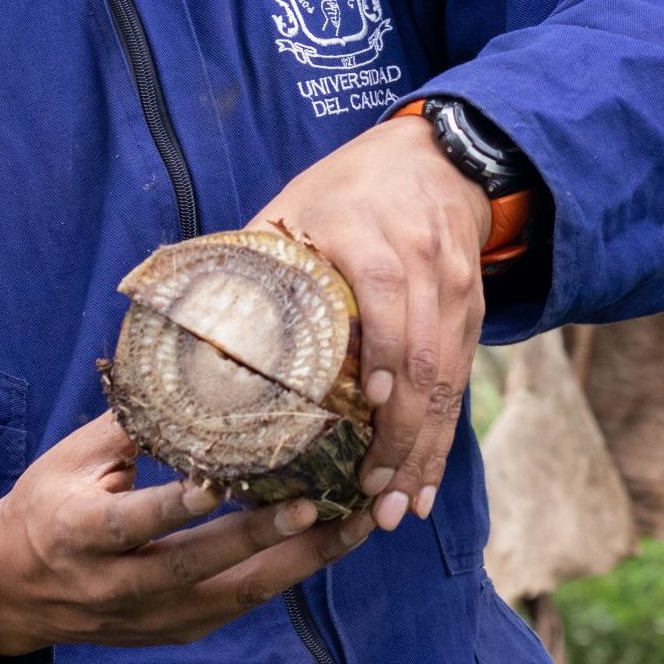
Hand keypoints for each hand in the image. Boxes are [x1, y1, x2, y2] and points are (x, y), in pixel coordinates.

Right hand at [0, 412, 370, 663]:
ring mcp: (150, 615)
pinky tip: (326, 544)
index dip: (177, 506)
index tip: (220, 481)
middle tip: (317, 504)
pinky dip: (283, 575)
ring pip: (232, 596)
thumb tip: (185, 366)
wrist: (10, 591)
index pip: (135, 523)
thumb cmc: (46, 507)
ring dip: (296, 563)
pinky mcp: (174, 630)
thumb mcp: (72, 459)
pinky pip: (237, 605)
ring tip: (352, 525)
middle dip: (261, 539)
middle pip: (197, 568)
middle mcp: (120, 583)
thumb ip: (131, 424)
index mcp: (86, 533)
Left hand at [247, 115, 490, 535]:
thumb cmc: (349, 187)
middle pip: (423, 353)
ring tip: (396, 508)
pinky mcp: (474, 312)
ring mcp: (456, 289)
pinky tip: (425, 481)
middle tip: (372, 495)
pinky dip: (443, 435)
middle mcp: (422, 262)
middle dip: (401, 431)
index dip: (383, 350)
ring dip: (424, 448)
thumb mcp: (296, 206)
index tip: (368, 405)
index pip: (384, 293)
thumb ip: (255, 260)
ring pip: (447, 378)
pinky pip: (461, 381)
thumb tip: (189, 322)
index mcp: (371, 235)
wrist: (436, 156)